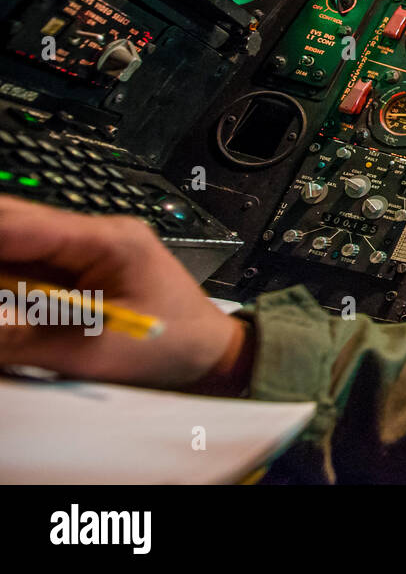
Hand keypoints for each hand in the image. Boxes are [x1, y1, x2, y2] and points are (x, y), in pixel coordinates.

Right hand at [0, 196, 250, 392]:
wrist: (211, 353)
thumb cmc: (171, 347)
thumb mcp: (90, 352)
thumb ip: (20, 338)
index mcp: (109, 241)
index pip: (22, 225)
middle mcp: (96, 233)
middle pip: (12, 225)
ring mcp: (88, 247)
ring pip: (15, 243)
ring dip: (1, 264)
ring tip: (4, 301)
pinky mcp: (80, 267)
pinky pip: (26, 264)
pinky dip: (6, 278)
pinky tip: (7, 297)